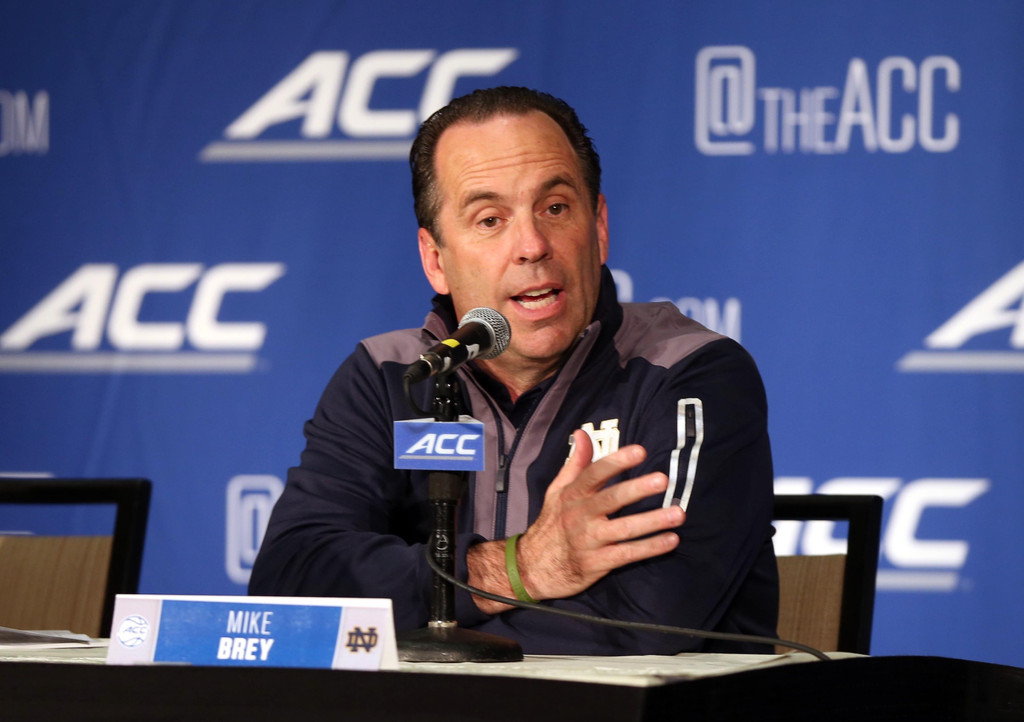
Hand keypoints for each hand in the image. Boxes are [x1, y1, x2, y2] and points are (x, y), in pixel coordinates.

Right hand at [513, 429, 684, 600]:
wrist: (531, 568)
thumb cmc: (551, 525)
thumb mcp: (556, 491)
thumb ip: (575, 463)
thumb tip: (582, 432)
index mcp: (572, 495)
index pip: (594, 474)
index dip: (617, 462)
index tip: (640, 451)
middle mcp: (580, 516)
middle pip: (611, 500)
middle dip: (637, 489)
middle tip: (663, 479)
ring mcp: (588, 541)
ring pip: (623, 529)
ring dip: (652, 521)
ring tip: (678, 513)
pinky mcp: (596, 564)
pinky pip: (626, 555)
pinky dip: (649, 548)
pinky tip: (671, 540)